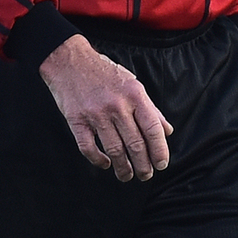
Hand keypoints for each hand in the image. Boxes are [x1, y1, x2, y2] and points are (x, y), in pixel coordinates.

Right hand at [39, 35, 172, 180]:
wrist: (70, 61)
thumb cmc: (105, 73)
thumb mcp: (133, 85)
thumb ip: (151, 109)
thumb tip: (167, 130)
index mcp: (135, 96)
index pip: (153, 129)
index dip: (159, 151)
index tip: (161, 164)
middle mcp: (117, 105)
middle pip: (135, 144)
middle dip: (143, 165)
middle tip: (146, 175)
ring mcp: (96, 114)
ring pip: (114, 149)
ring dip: (123, 168)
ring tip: (127, 176)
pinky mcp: (76, 120)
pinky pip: (88, 147)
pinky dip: (98, 160)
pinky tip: (105, 164)